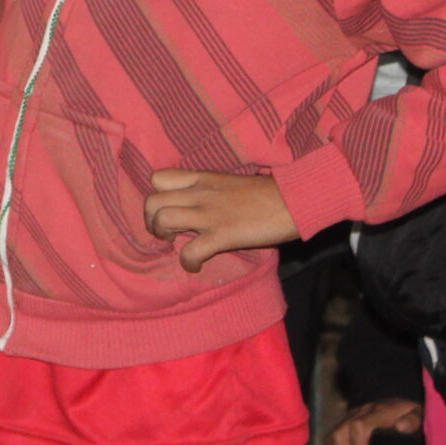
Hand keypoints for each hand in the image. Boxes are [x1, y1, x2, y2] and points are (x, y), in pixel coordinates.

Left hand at [141, 169, 297, 272]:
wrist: (295, 198)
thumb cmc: (268, 193)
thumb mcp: (231, 183)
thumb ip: (212, 191)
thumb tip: (201, 205)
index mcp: (202, 179)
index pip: (159, 178)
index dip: (155, 196)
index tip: (166, 210)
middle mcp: (200, 194)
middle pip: (152, 201)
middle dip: (151, 222)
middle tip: (165, 234)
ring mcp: (209, 214)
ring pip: (163, 220)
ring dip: (163, 238)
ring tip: (176, 247)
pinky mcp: (222, 235)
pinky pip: (190, 251)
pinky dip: (188, 262)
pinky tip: (196, 266)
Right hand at [317, 399, 422, 444]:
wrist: (400, 399)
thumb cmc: (409, 412)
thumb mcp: (417, 414)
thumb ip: (412, 421)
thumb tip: (400, 427)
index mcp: (376, 412)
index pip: (359, 426)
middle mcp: (358, 413)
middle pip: (341, 432)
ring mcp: (349, 418)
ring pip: (333, 436)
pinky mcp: (344, 424)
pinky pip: (329, 438)